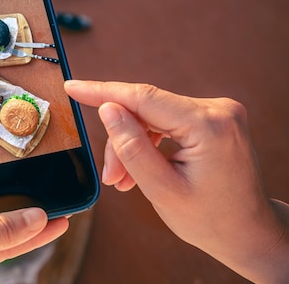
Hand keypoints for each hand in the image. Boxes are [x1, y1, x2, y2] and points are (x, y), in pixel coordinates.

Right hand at [64, 80, 288, 283]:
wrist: (248, 232)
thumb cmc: (210, 219)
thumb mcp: (162, 190)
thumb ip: (132, 147)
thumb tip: (108, 109)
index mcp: (209, 126)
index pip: (143, 97)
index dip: (102, 91)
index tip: (73, 87)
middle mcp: (217, 109)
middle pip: (145, 110)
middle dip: (121, 140)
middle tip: (111, 176)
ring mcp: (217, 111)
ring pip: (152, 116)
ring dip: (132, 144)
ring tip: (124, 179)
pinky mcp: (212, 118)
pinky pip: (166, 120)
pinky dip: (148, 142)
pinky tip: (140, 168)